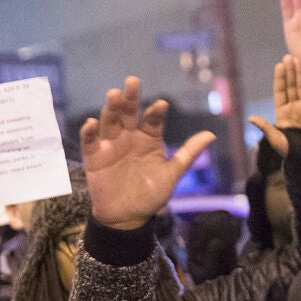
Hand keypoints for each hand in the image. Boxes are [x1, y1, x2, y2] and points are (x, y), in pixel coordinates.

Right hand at [80, 77, 215, 230]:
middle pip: (129, 113)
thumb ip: (188, 153)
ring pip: (110, 121)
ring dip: (111, 108)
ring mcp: (111, 145)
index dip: (156, 112)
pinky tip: (91, 122)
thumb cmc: (151, 195)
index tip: (161, 105)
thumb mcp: (172, 174)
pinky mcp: (94, 157)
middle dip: (130, 98)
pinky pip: (90, 142)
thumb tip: (211, 134)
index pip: (153, 120)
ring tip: (114, 95)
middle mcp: (129, 137)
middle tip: (132, 82)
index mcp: (149, 138)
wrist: (128, 218)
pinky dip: (89, 132)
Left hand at [250, 55, 300, 157]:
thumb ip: (266, 128)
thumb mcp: (276, 140)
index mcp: (283, 112)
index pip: (280, 92)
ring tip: (298, 59)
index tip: (279, 65)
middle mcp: (294, 108)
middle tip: (289, 56)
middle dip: (290, 71)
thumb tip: (251, 118)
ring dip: (300, 74)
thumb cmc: (290, 151)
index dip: (280, 78)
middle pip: (291, 86)